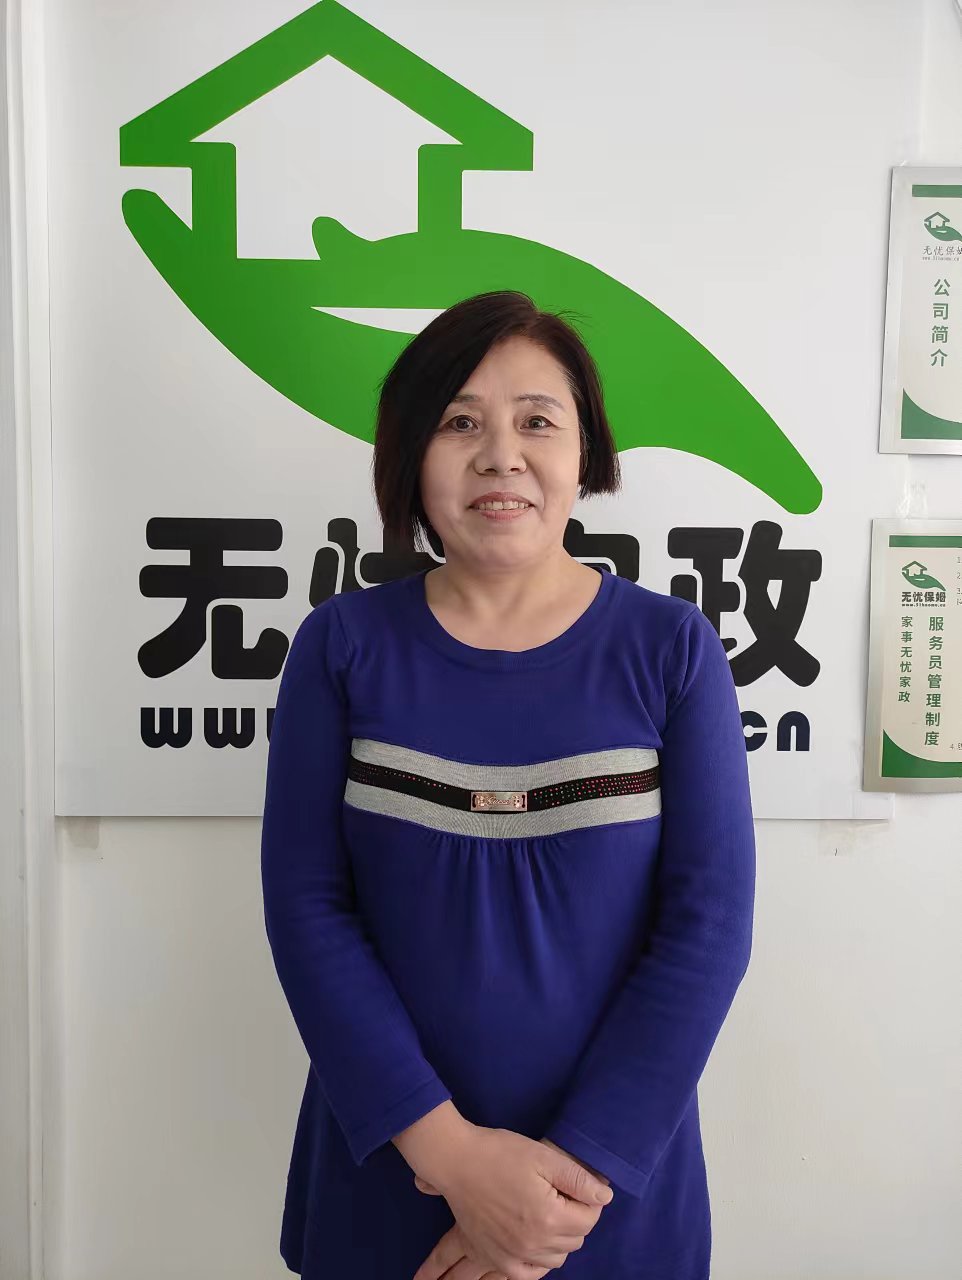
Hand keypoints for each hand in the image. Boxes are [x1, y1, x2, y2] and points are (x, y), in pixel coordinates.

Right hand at [410, 1128, 612, 1279]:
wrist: (457, 1162)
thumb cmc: (500, 1153)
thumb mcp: (543, 1157)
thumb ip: (578, 1179)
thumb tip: (605, 1197)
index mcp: (548, 1217)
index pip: (589, 1219)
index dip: (589, 1200)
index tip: (577, 1186)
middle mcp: (533, 1244)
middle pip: (575, 1240)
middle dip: (575, 1218)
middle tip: (561, 1194)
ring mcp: (513, 1255)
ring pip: (556, 1258)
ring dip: (559, 1239)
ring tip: (547, 1212)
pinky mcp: (497, 1259)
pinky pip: (529, 1274)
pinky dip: (538, 1262)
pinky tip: (536, 1243)